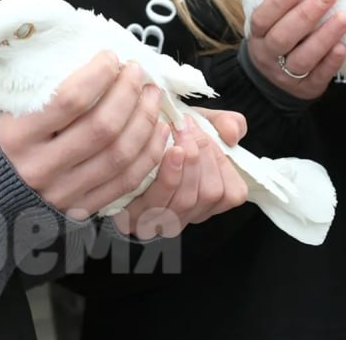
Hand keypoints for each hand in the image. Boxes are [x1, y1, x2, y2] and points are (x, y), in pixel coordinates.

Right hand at [0, 53, 169, 218]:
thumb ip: (11, 73)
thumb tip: (38, 33)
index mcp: (16, 136)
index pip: (69, 100)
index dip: (98, 75)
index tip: (111, 57)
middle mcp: (40, 167)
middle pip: (101, 127)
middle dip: (128, 94)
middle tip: (138, 72)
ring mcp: (62, 192)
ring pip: (119, 155)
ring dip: (144, 120)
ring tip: (152, 95)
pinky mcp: (81, 209)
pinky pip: (126, 182)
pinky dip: (149, 154)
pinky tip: (159, 130)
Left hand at [113, 109, 248, 238]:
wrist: (113, 141)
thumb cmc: (159, 135)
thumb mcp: (197, 123)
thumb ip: (224, 123)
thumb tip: (232, 134)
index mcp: (204, 198)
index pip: (232, 194)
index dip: (223, 164)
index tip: (209, 133)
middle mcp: (186, 215)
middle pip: (210, 193)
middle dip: (203, 155)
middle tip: (190, 127)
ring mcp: (160, 223)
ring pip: (188, 198)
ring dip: (188, 161)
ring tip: (180, 132)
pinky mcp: (134, 221)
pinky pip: (159, 202)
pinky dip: (169, 174)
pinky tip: (167, 150)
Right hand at [245, 0, 345, 99]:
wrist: (274, 79)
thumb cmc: (280, 36)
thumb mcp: (273, 21)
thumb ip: (286, 1)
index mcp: (257, 34)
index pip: (263, 16)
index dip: (280, 0)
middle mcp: (267, 55)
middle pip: (283, 37)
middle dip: (307, 14)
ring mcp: (285, 75)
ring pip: (302, 58)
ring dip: (324, 37)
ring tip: (345, 18)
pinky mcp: (305, 90)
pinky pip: (318, 77)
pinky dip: (331, 62)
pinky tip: (344, 47)